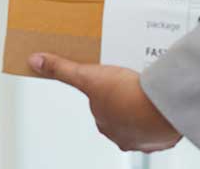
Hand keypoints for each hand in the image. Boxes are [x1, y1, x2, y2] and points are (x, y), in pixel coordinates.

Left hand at [29, 52, 181, 153]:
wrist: (160, 107)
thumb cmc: (125, 95)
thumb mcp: (87, 76)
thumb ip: (61, 69)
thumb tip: (35, 61)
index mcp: (105, 123)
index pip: (101, 106)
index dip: (107, 90)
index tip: (116, 78)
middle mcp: (123, 135)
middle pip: (122, 113)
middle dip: (128, 99)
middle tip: (134, 80)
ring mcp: (144, 138)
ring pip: (143, 121)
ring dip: (145, 108)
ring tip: (149, 89)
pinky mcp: (164, 136)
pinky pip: (161, 125)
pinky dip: (161, 115)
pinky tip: (162, 102)